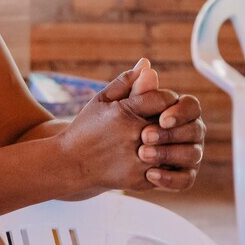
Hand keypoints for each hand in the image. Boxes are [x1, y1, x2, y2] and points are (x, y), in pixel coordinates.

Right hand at [61, 69, 179, 192]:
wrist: (71, 163)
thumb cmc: (87, 127)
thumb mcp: (101, 100)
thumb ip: (126, 82)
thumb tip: (147, 64)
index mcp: (124, 112)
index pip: (163, 100)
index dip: (167, 99)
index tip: (161, 102)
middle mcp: (133, 136)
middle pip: (171, 125)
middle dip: (171, 122)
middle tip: (165, 121)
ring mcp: (137, 160)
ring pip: (173, 150)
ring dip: (172, 143)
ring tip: (163, 139)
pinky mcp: (139, 180)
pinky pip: (167, 171)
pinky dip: (167, 163)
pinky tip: (159, 156)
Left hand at [104, 59, 205, 190]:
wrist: (90, 154)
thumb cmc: (104, 124)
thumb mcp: (114, 105)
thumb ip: (133, 88)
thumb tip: (146, 65)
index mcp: (173, 109)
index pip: (191, 106)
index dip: (179, 111)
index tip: (160, 118)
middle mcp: (185, 131)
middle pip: (196, 130)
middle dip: (172, 134)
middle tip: (145, 137)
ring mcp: (184, 154)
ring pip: (193, 155)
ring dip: (169, 154)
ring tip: (142, 155)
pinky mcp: (177, 176)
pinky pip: (185, 180)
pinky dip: (170, 178)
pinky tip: (149, 174)